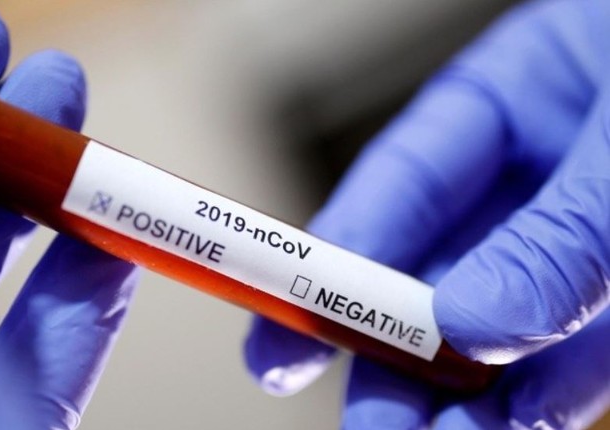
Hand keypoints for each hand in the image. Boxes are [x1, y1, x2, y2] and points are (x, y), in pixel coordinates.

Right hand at [244, 0, 609, 427]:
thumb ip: (564, 229)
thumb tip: (471, 324)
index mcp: (514, 96)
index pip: (399, 184)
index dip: (334, 260)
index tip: (285, 332)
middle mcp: (541, 174)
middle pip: (437, 271)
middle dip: (394, 356)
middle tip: (366, 428)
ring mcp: (594, 240)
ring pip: (506, 329)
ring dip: (470, 399)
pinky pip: (588, 356)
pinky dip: (553, 400)